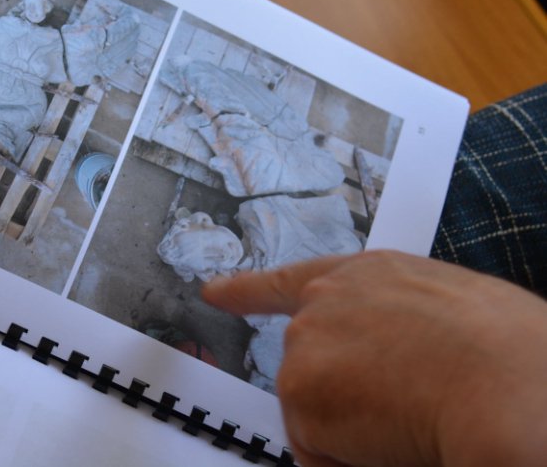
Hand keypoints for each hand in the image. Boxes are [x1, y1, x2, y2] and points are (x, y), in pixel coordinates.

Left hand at [202, 251, 546, 466]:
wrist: (509, 389)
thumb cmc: (508, 354)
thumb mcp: (450, 311)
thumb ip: (395, 323)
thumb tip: (392, 362)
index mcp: (368, 276)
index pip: (293, 281)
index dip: (248, 290)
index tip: (214, 293)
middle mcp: (325, 303)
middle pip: (306, 367)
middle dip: (339, 401)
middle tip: (400, 412)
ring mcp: (305, 345)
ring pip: (314, 415)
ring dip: (351, 436)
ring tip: (410, 424)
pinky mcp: (297, 392)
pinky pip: (315, 450)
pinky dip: (347, 462)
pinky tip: (391, 446)